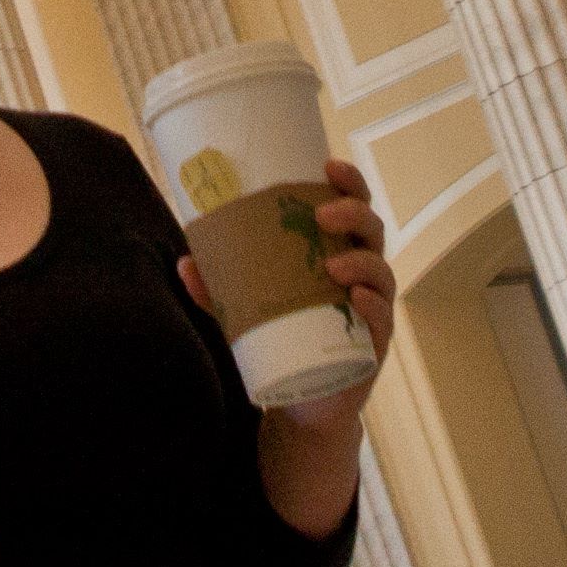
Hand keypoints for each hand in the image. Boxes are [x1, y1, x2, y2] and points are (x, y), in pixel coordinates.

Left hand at [188, 159, 398, 536]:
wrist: (302, 401)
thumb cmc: (282, 336)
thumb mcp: (246, 308)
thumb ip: (217, 288)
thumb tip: (184, 264)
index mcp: (339, 251)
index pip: (354, 206)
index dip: (350, 182)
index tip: (328, 165)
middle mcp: (362, 275)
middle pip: (373, 232)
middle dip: (354, 215)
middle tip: (322, 216)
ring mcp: (372, 310)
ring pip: (382, 274)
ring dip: (362, 264)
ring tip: (332, 266)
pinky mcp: (373, 347)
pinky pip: (382, 322)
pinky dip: (373, 308)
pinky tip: (356, 299)